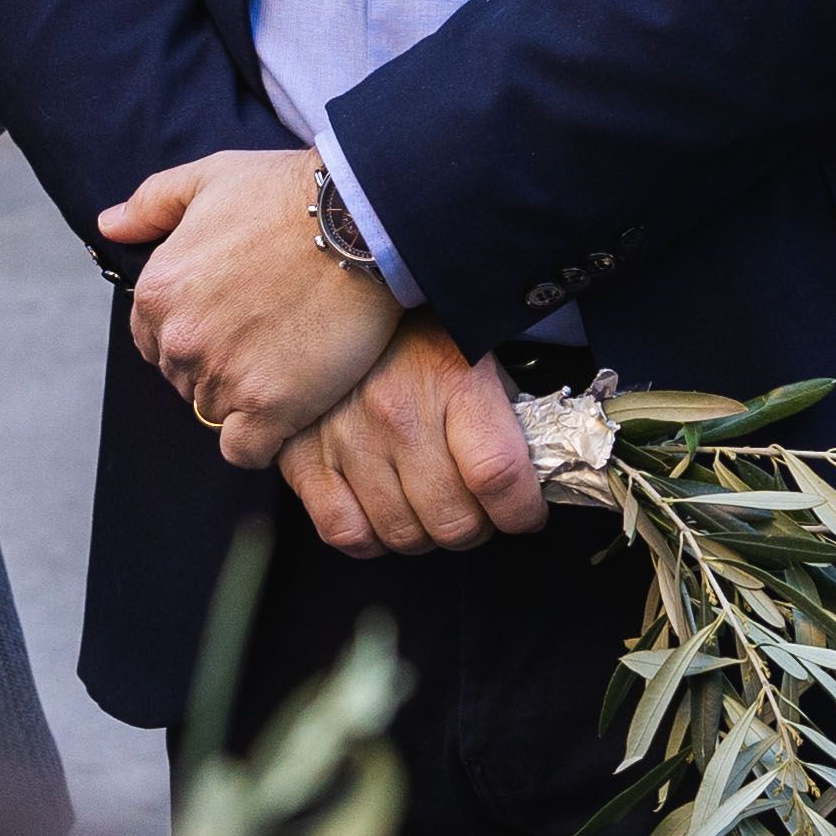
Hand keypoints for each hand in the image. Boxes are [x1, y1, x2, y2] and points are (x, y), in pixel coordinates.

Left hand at [104, 149, 401, 464]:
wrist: (361, 220)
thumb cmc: (290, 194)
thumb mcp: (211, 177)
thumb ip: (153, 203)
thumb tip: (109, 224)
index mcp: (158, 291)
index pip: (153, 340)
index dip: (192, 332)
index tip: (233, 319)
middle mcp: (179, 339)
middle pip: (183, 378)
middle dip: (217, 364)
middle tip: (266, 337)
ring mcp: (222, 375)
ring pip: (214, 411)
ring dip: (243, 397)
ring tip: (287, 363)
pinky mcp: (269, 407)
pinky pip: (243, 450)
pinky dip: (261, 440)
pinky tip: (287, 412)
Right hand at [278, 318, 549, 556]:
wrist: (341, 295)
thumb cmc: (420, 334)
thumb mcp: (479, 356)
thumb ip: (506, 418)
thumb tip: (530, 479)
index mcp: (455, 382)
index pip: (498, 475)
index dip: (521, 512)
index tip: (525, 515)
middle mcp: (400, 414)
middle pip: (453, 520)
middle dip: (476, 528)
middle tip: (475, 511)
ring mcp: (348, 439)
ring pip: (403, 535)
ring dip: (426, 535)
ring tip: (429, 508)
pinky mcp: (304, 457)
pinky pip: (344, 533)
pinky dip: (370, 540)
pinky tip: (383, 516)